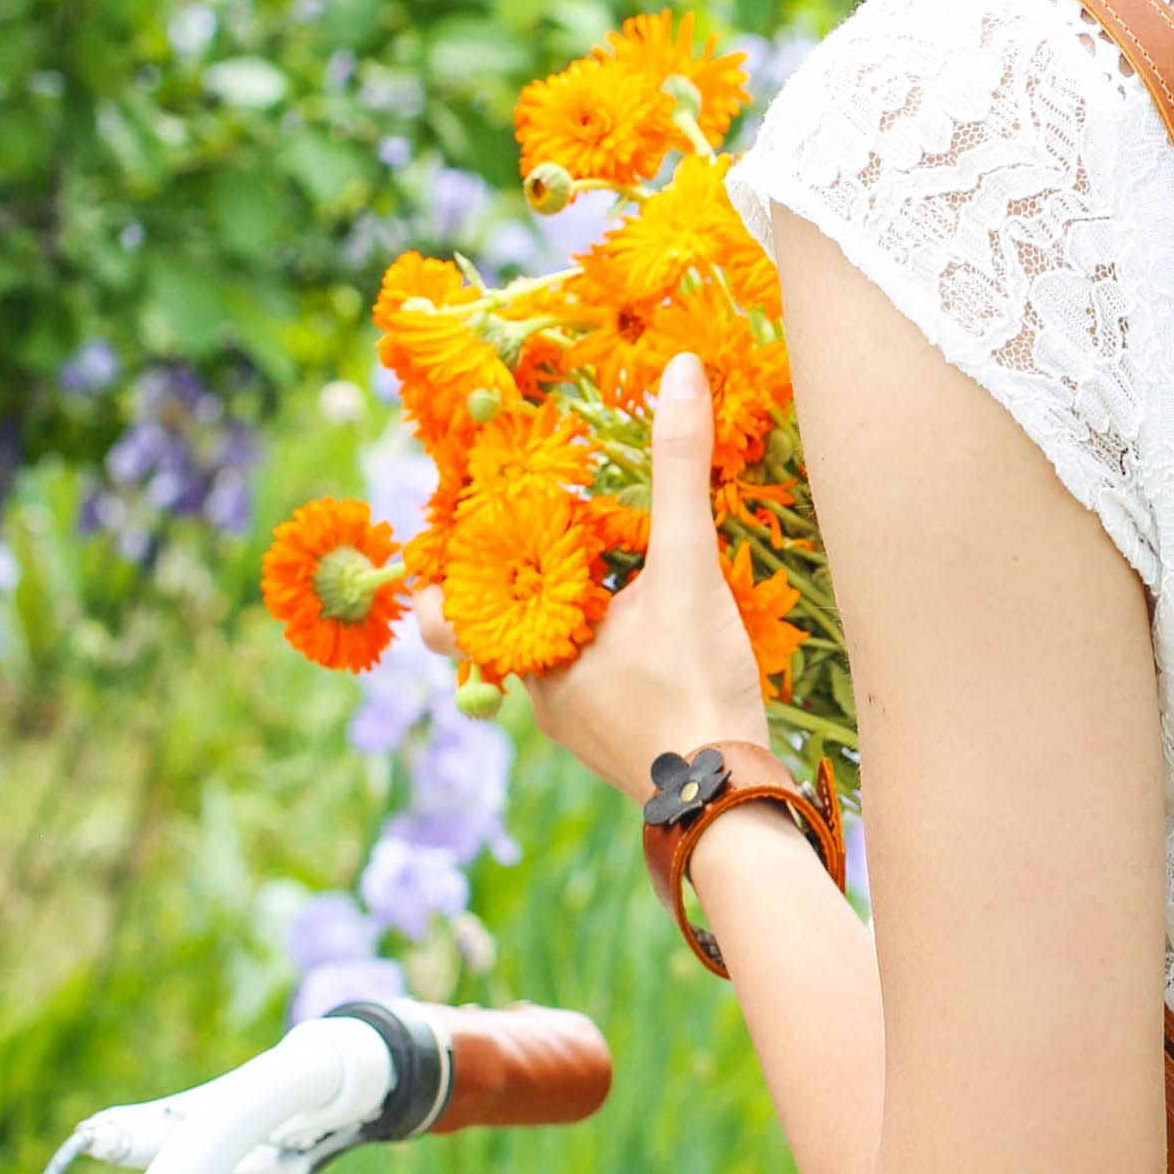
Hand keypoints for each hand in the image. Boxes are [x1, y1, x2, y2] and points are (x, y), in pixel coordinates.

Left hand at [424, 356, 777, 803]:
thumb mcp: (685, 568)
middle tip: (546, 539)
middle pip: (502, 630)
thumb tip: (679, 371)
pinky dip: (607, 653)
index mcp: (528, 651)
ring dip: (570, 619)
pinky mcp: (618, 744)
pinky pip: (592, 686)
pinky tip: (651, 630)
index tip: (461, 531)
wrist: (730, 802)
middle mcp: (538, 695)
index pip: (446, 613)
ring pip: (552, 658)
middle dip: (522, 586)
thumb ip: (677, 469)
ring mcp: (577, 726)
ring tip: (607, 571)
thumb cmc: (690, 686)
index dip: (443, 573)